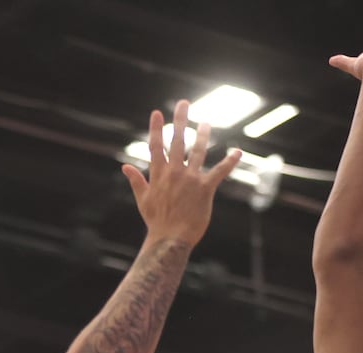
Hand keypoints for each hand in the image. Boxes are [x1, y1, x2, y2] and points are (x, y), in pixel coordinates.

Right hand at [122, 100, 242, 247]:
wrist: (170, 239)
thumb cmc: (156, 221)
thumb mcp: (143, 199)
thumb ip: (137, 180)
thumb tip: (125, 166)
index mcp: (159, 174)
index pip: (156, 146)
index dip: (156, 128)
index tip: (157, 113)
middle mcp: (174, 172)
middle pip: (177, 141)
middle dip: (180, 121)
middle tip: (184, 103)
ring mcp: (190, 179)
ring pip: (198, 151)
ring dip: (203, 135)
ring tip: (206, 122)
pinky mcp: (205, 188)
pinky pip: (219, 172)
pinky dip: (229, 162)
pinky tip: (237, 152)